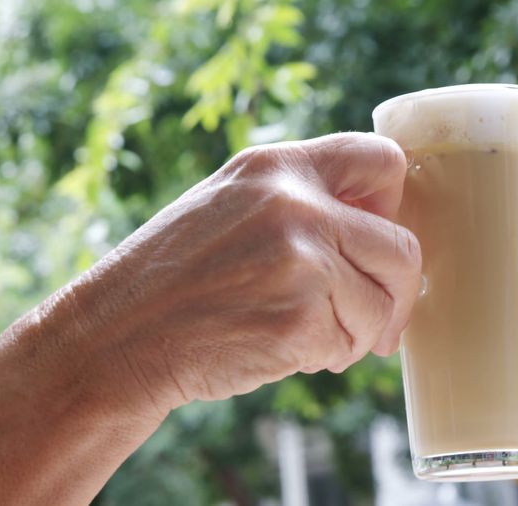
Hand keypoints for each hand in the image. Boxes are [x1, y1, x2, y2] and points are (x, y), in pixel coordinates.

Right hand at [0, 132, 421, 505]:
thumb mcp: (229, 207)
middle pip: (403, 246)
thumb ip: (297, 200)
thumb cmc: (171, 279)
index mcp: (276, 167)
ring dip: (357, 332)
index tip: (378, 241)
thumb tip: (380, 221)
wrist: (114, 339)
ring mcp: (299, 260)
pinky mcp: (299, 318)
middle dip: (396, 292)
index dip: (394, 206)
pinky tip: (281, 351)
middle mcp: (294, 204)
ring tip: (308, 337)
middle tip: (375, 322)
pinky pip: (349, 343)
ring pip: (383, 304)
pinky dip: (326, 357)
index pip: (384, 161)